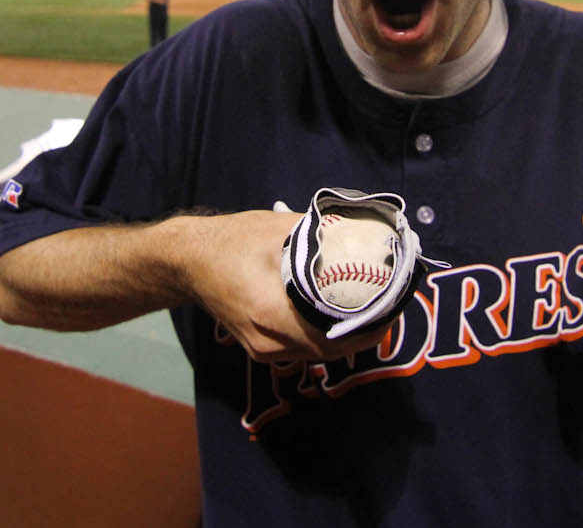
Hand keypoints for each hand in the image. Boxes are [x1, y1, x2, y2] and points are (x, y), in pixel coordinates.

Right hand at [179, 210, 390, 363]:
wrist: (189, 260)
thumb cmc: (233, 240)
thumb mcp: (281, 230)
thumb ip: (323, 235)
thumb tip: (365, 232)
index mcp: (272, 313)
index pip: (334, 335)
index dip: (369, 326)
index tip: (392, 307)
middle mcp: (268, 341)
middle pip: (331, 349)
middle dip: (365, 332)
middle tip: (390, 307)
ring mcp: (262, 350)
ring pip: (318, 353)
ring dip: (348, 337)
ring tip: (374, 312)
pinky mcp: (260, 348)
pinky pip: (304, 349)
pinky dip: (327, 337)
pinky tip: (342, 318)